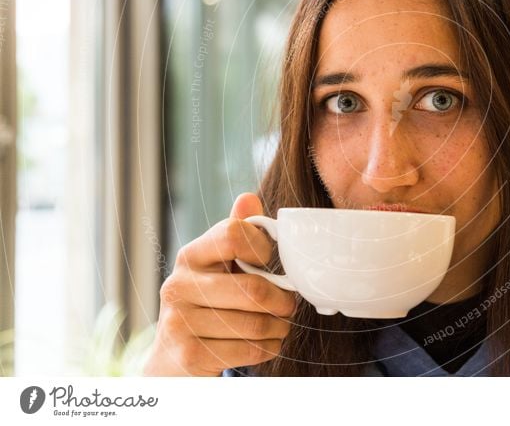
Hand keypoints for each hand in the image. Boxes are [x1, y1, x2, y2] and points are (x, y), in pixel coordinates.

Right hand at [143, 193, 295, 375]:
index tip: (269, 260)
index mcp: (189, 256)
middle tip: (289, 304)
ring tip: (279, 325)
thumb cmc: (208, 304)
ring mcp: (180, 322)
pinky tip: (265, 343)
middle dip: (283, 300)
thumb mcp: (218, 266)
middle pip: (254, 289)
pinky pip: (250, 349)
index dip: (263, 246)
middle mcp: (178, 286)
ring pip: (256, 323)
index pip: (233, 234)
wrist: (173, 359)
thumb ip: (235, 234)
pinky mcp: (190, 355)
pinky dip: (269, 348)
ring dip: (279, 327)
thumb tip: (248, 198)